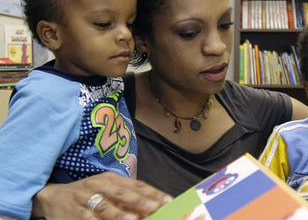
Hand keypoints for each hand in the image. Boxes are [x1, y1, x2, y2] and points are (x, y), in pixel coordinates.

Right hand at [33, 172, 171, 219]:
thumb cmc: (88, 194)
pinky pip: (87, 219)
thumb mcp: (108, 189)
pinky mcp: (73, 213)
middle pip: (122, 193)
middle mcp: (99, 186)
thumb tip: (153, 207)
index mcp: (111, 178)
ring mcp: (85, 199)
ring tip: (133, 219)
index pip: (136, 185)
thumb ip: (128, 196)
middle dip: (139, 201)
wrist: (52, 197)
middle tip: (155, 208)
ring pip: (104, 207)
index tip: (169, 201)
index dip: (153, 193)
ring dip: (118, 214)